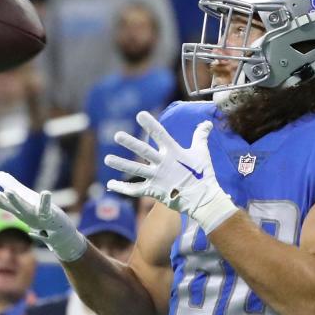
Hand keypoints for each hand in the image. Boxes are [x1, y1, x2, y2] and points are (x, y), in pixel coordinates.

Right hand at [0, 172, 86, 261]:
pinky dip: (45, 201)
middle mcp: (22, 212)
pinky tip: (46, 193)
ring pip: (23, 208)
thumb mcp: (23, 197)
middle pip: (5, 204)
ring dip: (16, 200)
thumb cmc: (39, 214)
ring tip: (9, 190)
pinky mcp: (48, 216)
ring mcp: (35, 216)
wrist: (58, 233)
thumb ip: (9, 184)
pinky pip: (46, 209)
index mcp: (14, 207)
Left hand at [105, 111, 235, 233]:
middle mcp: (163, 164)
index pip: (160, 134)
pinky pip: (135, 190)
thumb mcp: (202, 153)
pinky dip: (122, 188)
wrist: (202, 199)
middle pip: (144, 151)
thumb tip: (207, 123)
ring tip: (107, 159)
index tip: (140, 114)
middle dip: (130, 143)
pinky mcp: (154, 191)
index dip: (150, 124)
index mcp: (174, 152)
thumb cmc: (203, 175)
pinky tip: (110, 184)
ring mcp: (157, 178)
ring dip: (121, 164)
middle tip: (117, 135)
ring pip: (135, 170)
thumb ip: (201, 136)